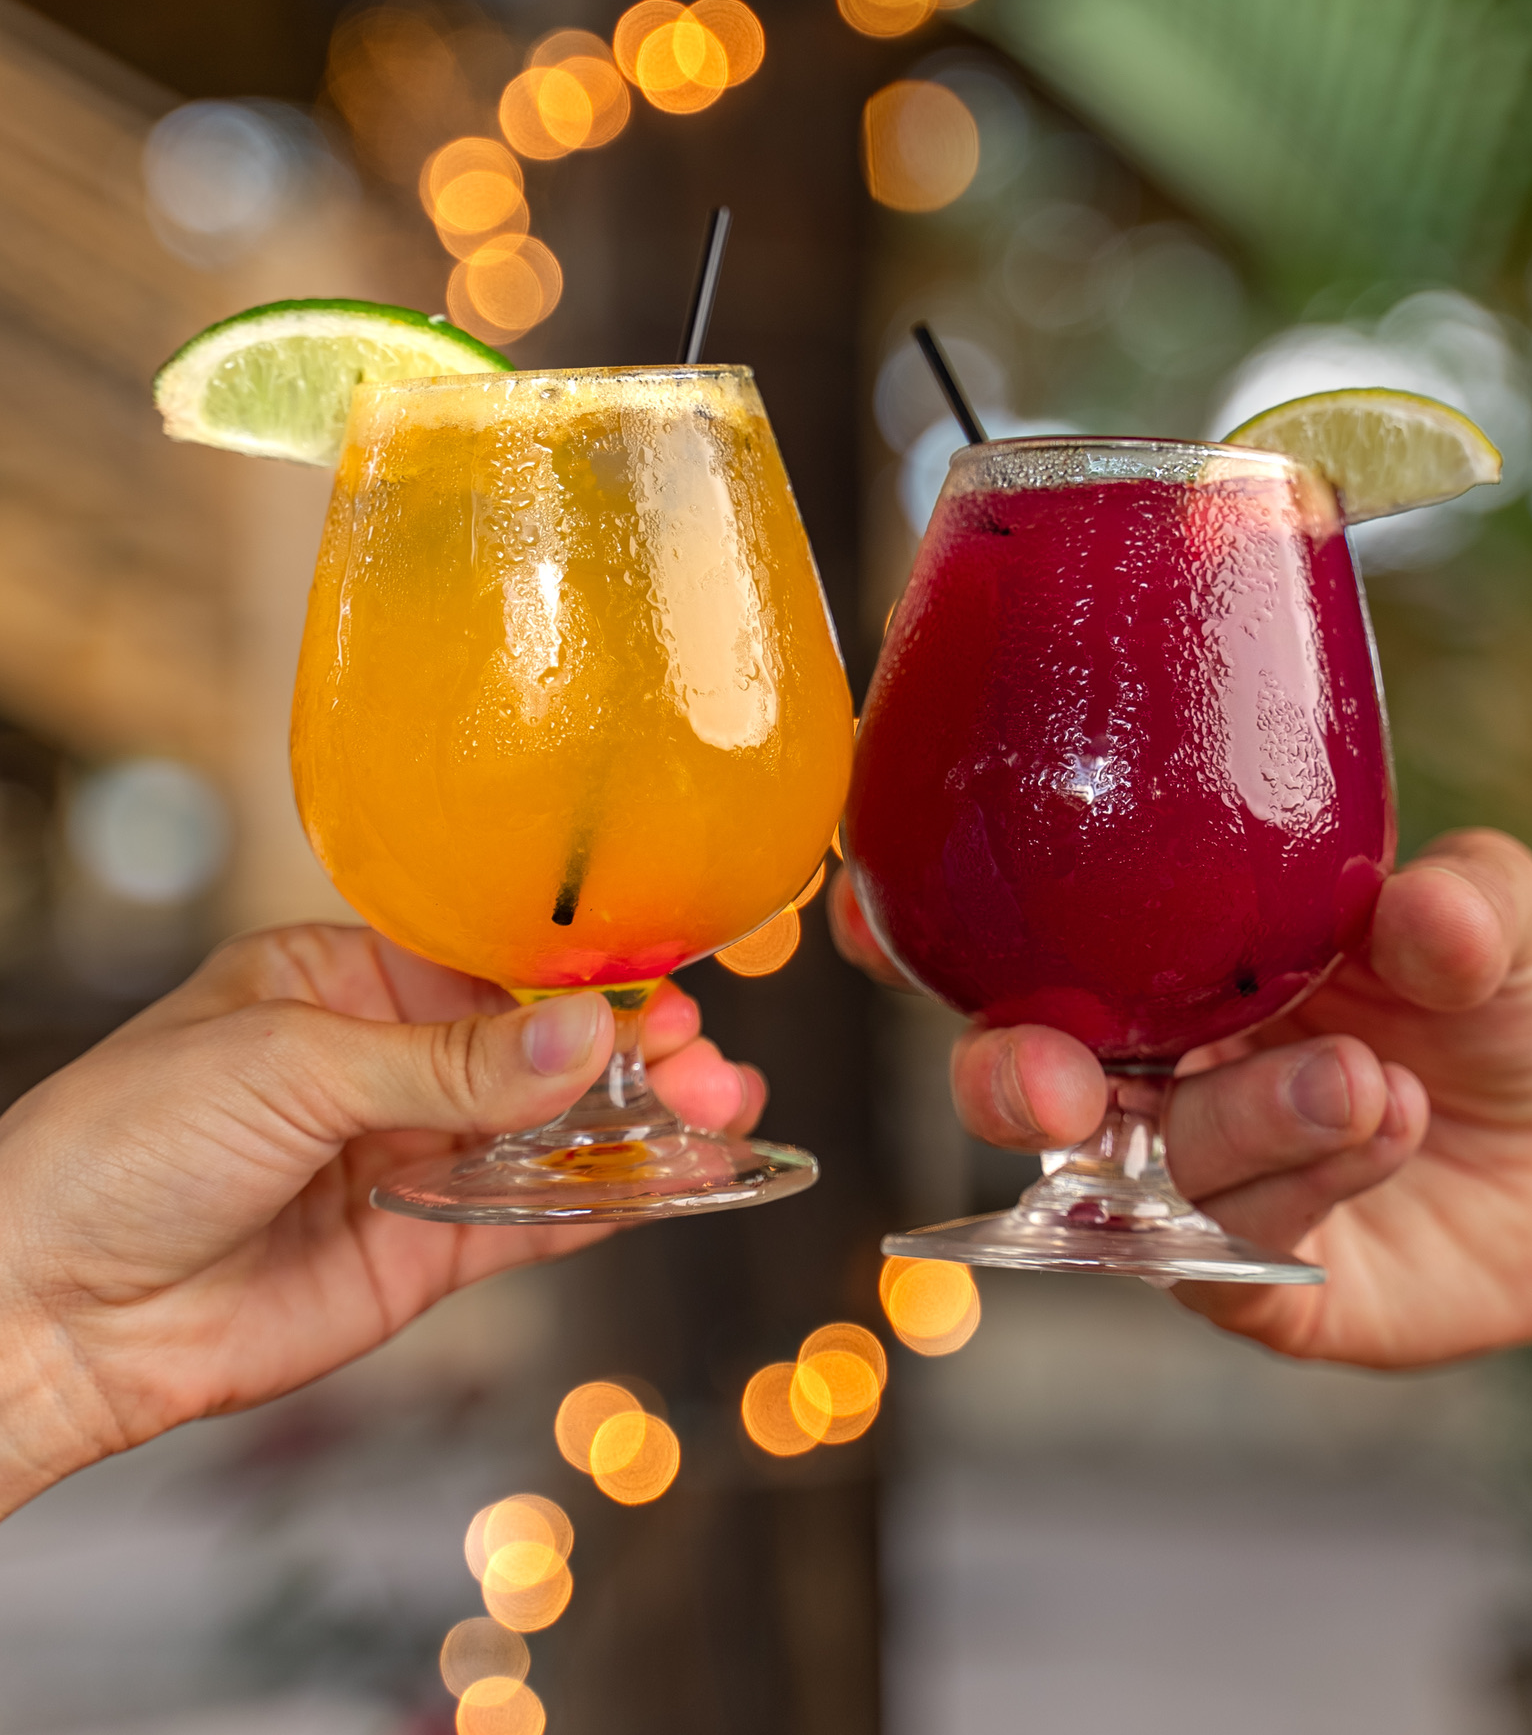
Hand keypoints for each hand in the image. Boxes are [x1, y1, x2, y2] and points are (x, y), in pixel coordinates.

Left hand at [0, 925, 764, 1514]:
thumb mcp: (289, 1064)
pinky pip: (534, 1220)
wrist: (48, 1311)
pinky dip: (608, 1203)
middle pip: (538, 1049)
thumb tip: (580, 1030)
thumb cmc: (121, 1146)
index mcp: (342, 979)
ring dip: (638, 1124)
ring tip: (721, 1115)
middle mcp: (385, 1064)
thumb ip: (448, 1060)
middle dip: (629, 1051)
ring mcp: (410, 1160)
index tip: (660, 982)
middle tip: (705, 1063)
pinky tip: (672, 1184)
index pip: (489, 962)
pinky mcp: (421, 1253)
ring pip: (552, 1134)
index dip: (580, 972)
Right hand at [830, 832, 1531, 1367]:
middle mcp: (1149, 1071)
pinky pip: (1221, 1262)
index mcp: (1156, 960)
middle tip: (1066, 1084)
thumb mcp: (1498, 922)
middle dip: (1011, 1081)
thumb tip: (1417, 911)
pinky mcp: (1252, 1282)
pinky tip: (1388, 1130)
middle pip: (1018, 1081)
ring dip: (1237, 1122)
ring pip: (1138, 1175)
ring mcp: (1193, 1184)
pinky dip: (1297, 1194)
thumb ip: (1460, 906)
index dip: (912, 929)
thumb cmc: (1512, 1003)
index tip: (869, 905)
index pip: (1003, 943)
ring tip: (1369, 1083)